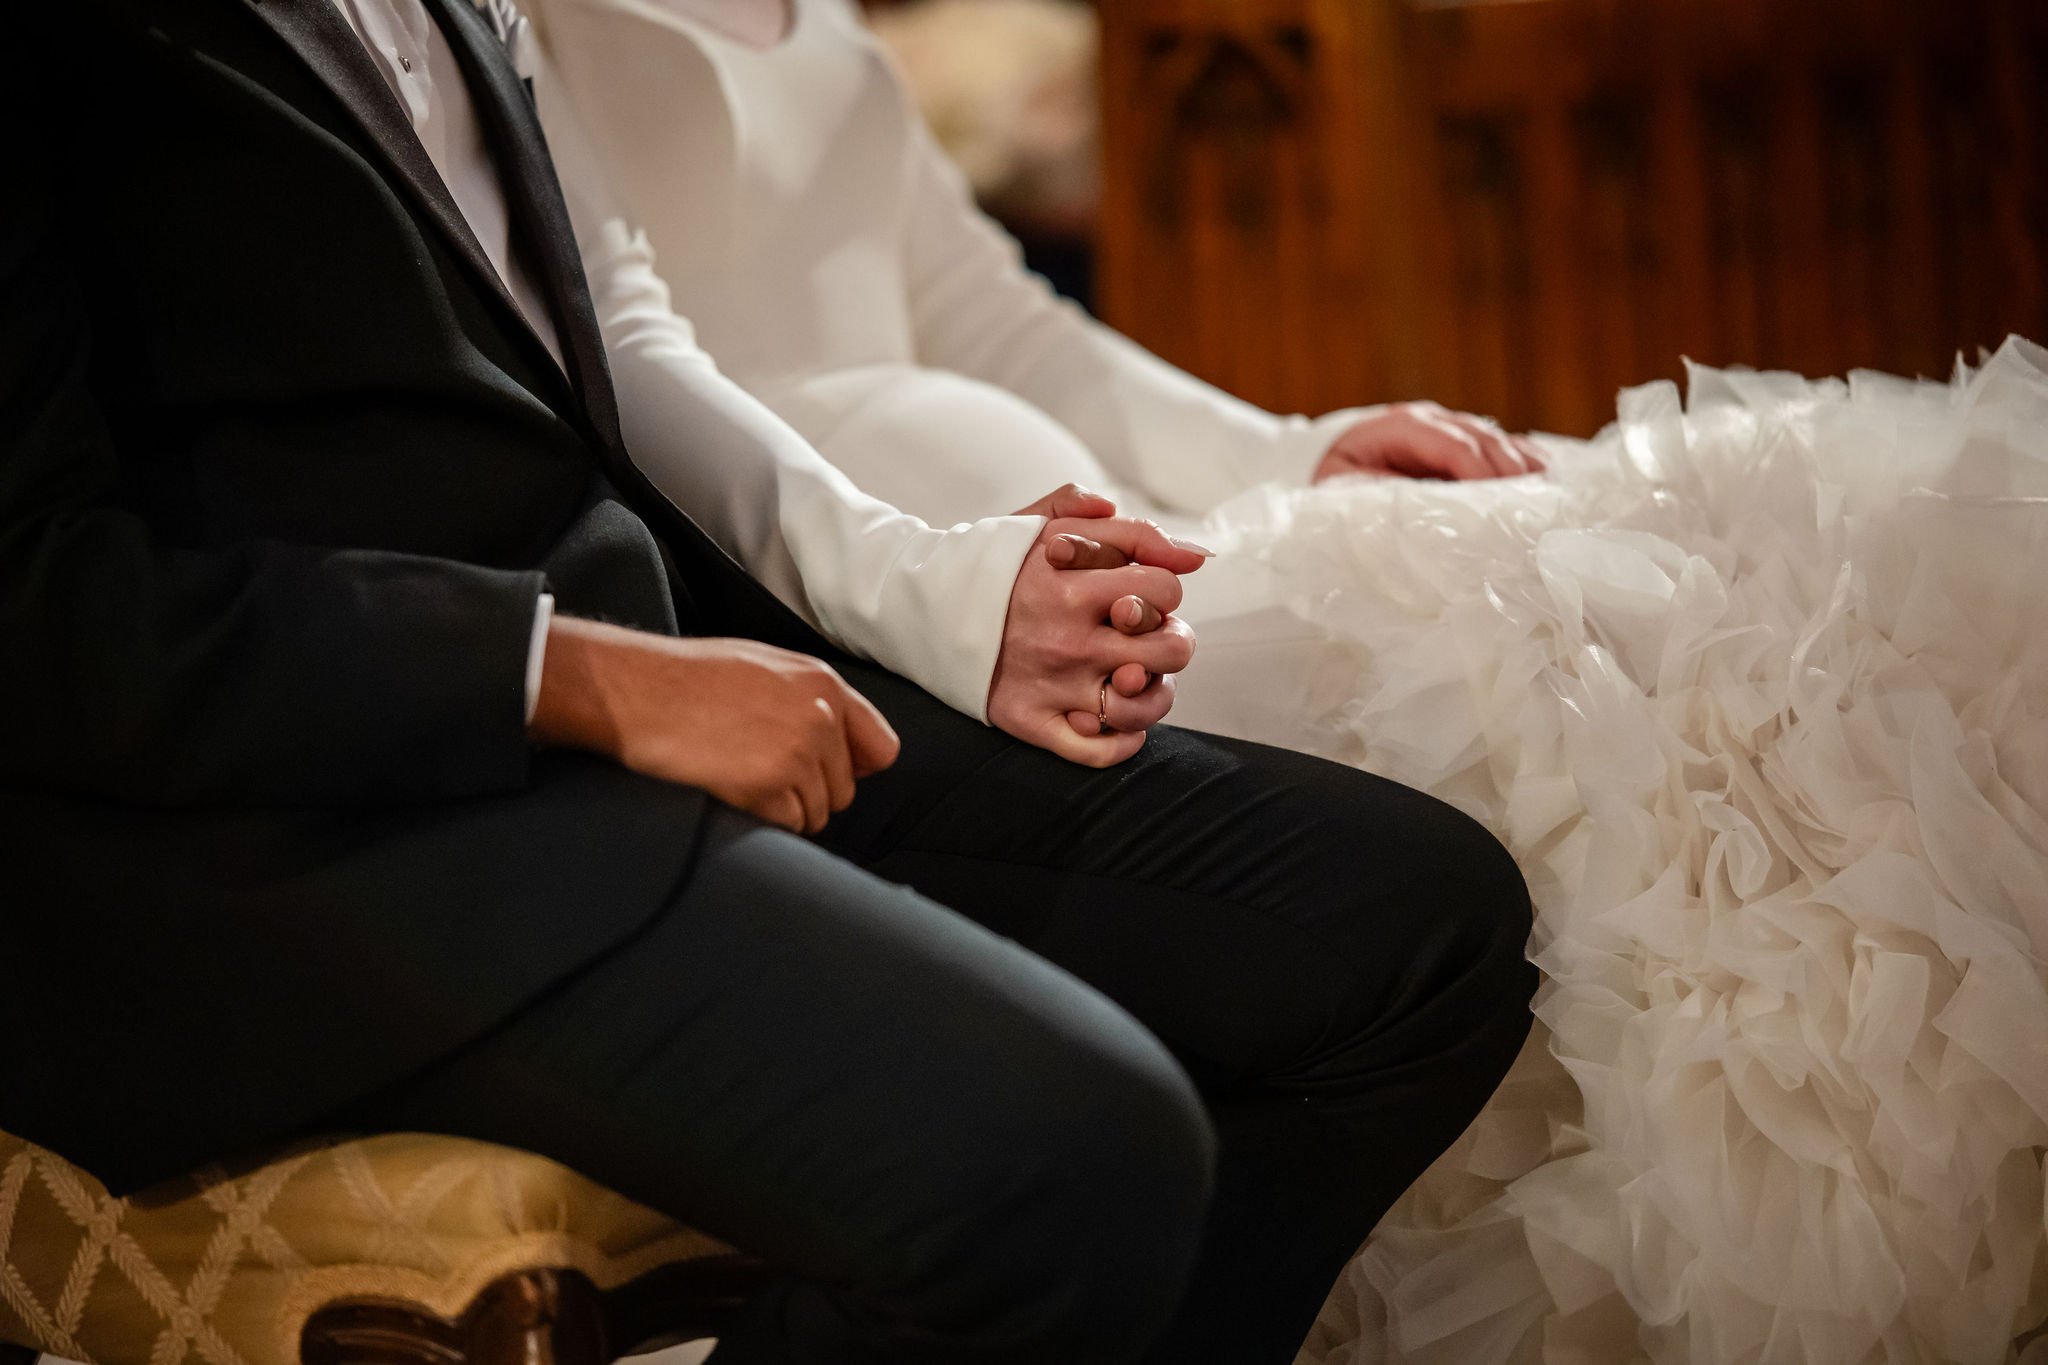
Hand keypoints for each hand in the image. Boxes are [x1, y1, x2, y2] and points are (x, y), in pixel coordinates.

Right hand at [529, 616, 898, 833]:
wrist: (635, 690)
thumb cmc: (690, 678)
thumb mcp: (765, 667)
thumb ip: (812, 700)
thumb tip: (846, 745)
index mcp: (824, 684)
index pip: (881, 748)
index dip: (853, 768)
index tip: (827, 775)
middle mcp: (821, 717)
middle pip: (844, 790)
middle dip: (809, 794)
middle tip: (762, 778)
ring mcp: (797, 752)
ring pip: (818, 813)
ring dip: (786, 810)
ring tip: (743, 783)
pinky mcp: (769, 785)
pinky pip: (789, 825)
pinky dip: (765, 821)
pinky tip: (734, 794)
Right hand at [988, 510, 1204, 766]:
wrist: (922, 603)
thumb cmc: (996, 563)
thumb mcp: (1050, 523)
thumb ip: (1124, 529)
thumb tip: (1194, 555)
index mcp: (1073, 583)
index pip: (1166, 589)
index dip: (1163, 588)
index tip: (1138, 592)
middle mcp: (1066, 637)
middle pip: (1171, 649)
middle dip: (1170, 639)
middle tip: (1143, 638)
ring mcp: (1050, 685)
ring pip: (1143, 706)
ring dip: (1153, 692)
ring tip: (1133, 677)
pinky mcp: (1029, 720)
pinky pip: (1100, 751)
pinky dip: (1122, 741)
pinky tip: (1116, 718)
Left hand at [1312, 403, 1545, 483]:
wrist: (1333, 460)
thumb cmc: (1339, 479)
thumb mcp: (1346, 489)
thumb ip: (1380, 496)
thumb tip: (1421, 514)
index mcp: (1400, 427)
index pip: (1448, 443)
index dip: (1474, 468)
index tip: (1495, 498)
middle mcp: (1432, 420)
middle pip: (1480, 436)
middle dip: (1506, 468)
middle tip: (1528, 502)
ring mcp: (1451, 426)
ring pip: (1496, 438)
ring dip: (1522, 464)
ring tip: (1545, 492)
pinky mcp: (1465, 441)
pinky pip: (1502, 445)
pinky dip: (1524, 460)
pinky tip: (1546, 476)